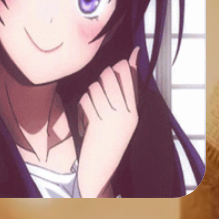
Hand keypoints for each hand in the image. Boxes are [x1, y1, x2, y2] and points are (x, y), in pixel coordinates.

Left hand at [76, 48, 140, 197]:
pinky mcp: (95, 121)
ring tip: (94, 102)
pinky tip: (86, 112)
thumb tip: (135, 54)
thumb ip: (130, 86)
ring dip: (91, 91)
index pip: (128, 73)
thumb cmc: (113, 136)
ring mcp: (110, 116)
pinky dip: (83, 103)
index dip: (120, 67)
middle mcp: (125, 111)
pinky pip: (86, 99)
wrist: (102, 164)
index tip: (117, 71)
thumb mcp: (127, 113)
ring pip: (95, 87)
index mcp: (134, 109)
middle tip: (102, 88)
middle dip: (103, 77)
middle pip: (110, 76)